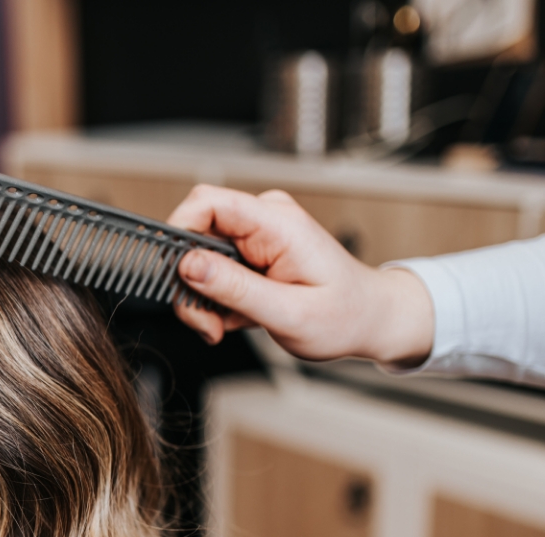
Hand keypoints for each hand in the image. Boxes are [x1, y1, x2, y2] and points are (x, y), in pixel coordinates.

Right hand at [165, 184, 434, 364]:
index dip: (178, 232)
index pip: (207, 202)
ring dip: (202, 298)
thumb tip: (188, 265)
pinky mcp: (252, 251)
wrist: (370, 318)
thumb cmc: (344, 316)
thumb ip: (235, 289)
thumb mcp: (288, 313)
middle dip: (190, 284)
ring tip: (223, 326)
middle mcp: (265, 220)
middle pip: (195, 236)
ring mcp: (258, 234)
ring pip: (198, 258)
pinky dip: (214, 300)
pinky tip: (235, 317)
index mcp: (277, 224)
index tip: (174, 276)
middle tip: (207, 323)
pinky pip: (212, 269)